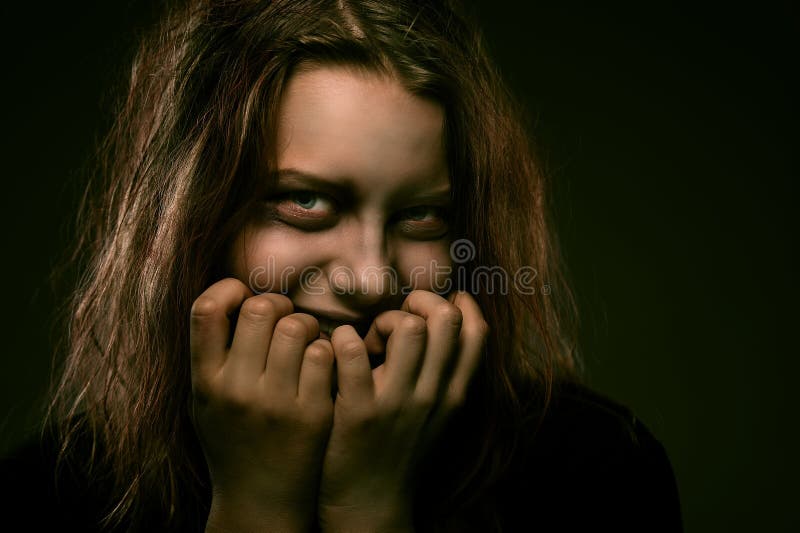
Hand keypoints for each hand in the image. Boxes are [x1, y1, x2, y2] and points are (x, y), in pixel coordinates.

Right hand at [189, 278, 334, 531]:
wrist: (260, 500)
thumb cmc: (233, 442)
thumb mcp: (205, 402)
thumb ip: (212, 355)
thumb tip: (233, 299)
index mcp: (205, 382)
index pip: (206, 310)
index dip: (228, 290)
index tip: (242, 296)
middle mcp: (237, 390)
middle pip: (260, 310)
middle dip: (277, 304)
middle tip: (284, 317)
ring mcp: (276, 402)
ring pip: (297, 327)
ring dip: (306, 324)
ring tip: (306, 338)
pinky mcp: (312, 412)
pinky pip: (324, 355)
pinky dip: (326, 351)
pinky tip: (320, 363)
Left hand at [318, 290, 488, 531]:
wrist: (370, 504)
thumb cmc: (399, 450)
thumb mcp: (437, 416)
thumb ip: (443, 376)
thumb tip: (444, 323)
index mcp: (454, 395)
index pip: (476, 332)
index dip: (457, 305)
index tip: (431, 307)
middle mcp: (432, 396)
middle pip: (446, 320)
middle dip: (421, 302)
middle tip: (397, 317)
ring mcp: (397, 403)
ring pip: (408, 328)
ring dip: (384, 321)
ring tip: (370, 341)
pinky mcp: (359, 411)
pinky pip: (353, 350)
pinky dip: (343, 337)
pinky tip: (338, 348)